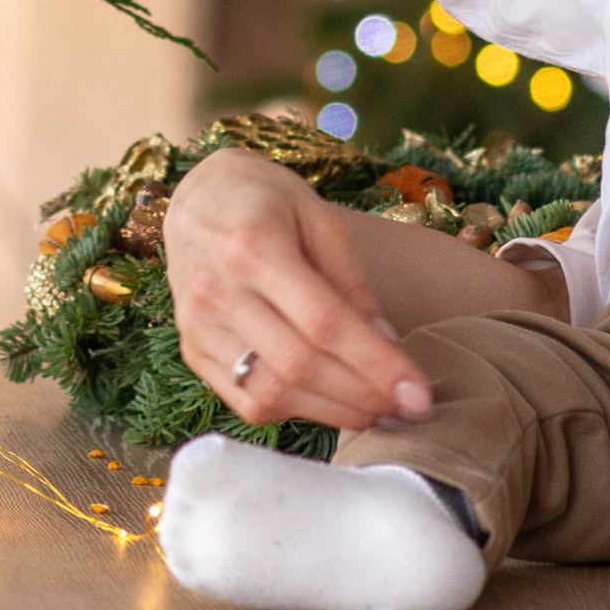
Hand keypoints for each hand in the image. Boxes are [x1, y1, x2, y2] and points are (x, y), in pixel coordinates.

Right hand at [163, 147, 433, 430]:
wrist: (196, 196)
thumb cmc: (269, 200)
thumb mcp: (321, 220)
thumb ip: (351, 283)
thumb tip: (389, 343)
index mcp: (253, 248)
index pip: (325, 323)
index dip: (375, 365)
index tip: (419, 396)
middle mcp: (216, 293)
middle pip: (298, 366)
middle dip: (362, 396)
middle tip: (410, 411)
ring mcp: (197, 327)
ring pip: (269, 392)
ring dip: (332, 412)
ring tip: (379, 413)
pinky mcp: (191, 351)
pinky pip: (244, 400)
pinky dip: (293, 412)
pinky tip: (330, 405)